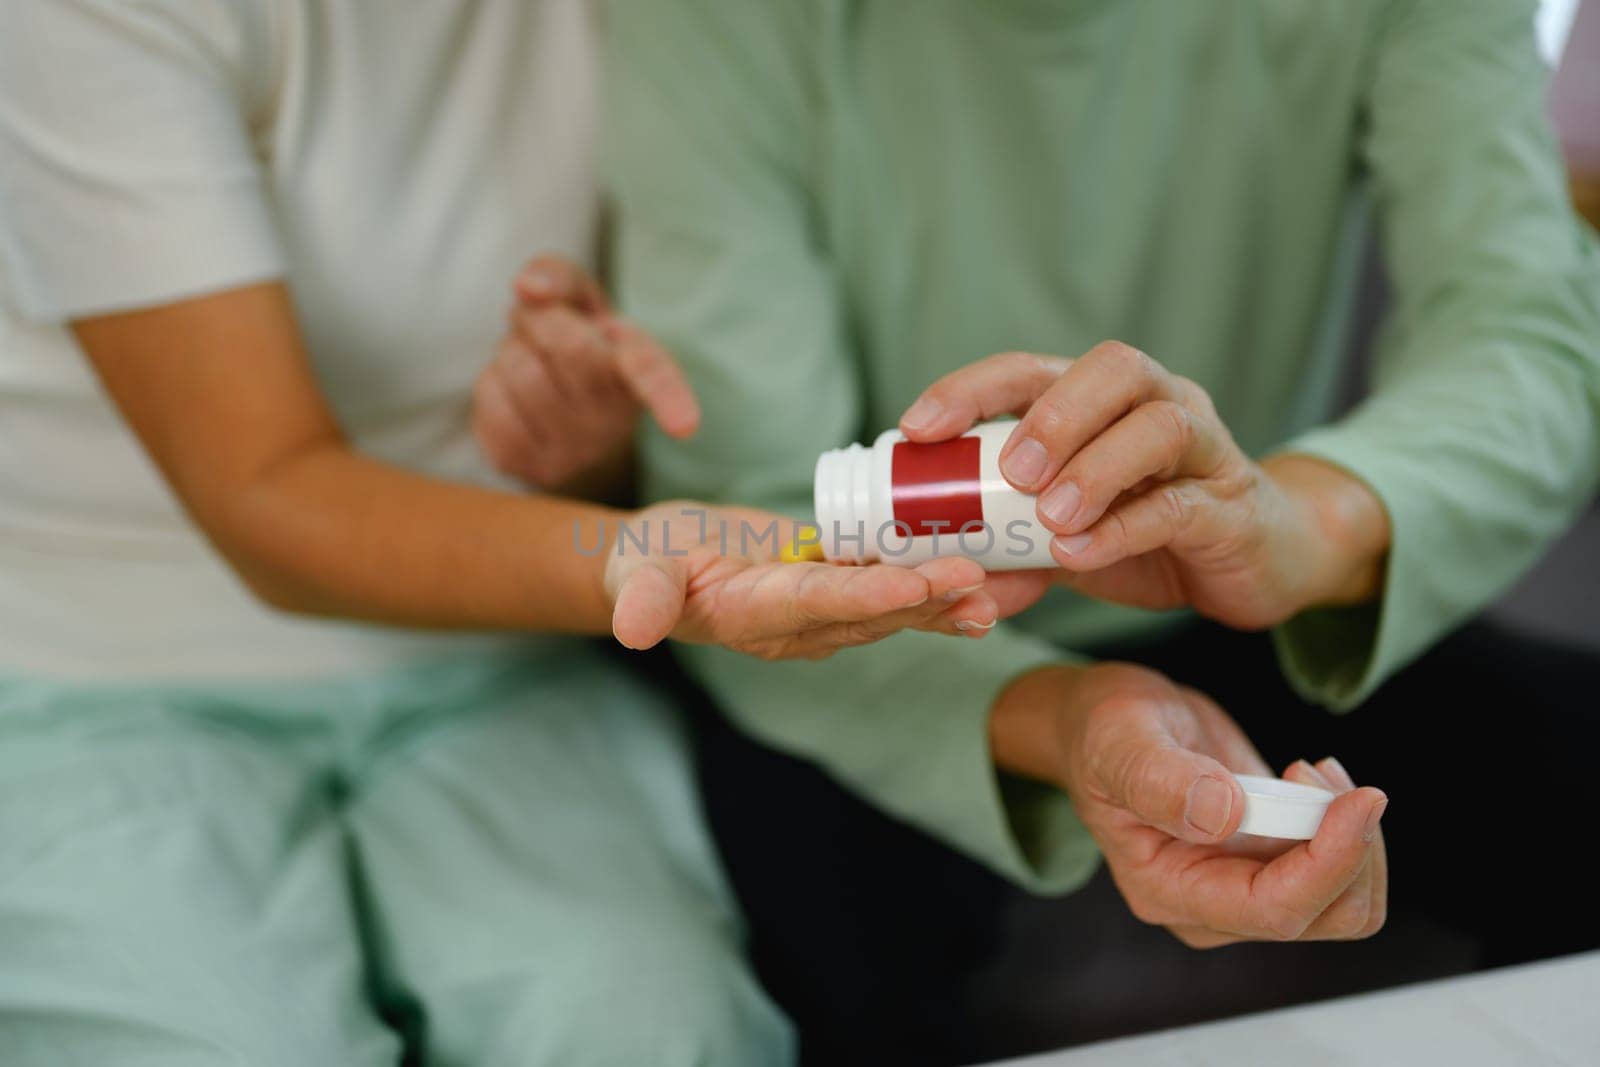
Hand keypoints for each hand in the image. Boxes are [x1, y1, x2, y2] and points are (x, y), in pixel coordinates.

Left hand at [473, 256, 700, 491]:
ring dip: (510, 352)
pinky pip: (491, 404)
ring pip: (521, 372)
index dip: (671, 399)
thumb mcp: (579, 298)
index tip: (685, 426)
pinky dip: (491, 384)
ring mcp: (575, 451)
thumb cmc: (577, 343)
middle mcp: (615, 419)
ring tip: (531, 362)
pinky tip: (513, 394)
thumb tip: (528, 288)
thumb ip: (558, 274)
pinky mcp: (529, 466)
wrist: (560, 411)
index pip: (656, 378)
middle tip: (540, 322)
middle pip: (570, 347)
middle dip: (540, 319)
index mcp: (640, 367)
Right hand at [605, 502, 1005, 658]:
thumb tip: (634, 630)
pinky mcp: (834, 595)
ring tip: (995, 591)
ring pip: (889, 611)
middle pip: (868, 613)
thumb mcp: (636, 571)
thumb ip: (642, 599)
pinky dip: (935, 593)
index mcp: (751, 615)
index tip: (914, 584)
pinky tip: (984, 592)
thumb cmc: (644, 562)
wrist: (660, 568)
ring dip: (941, 602)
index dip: (866, 595)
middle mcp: (795, 626)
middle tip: (978, 580)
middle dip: (924, 598)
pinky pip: (891, 596)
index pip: (815, 604)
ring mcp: (818, 616)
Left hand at [899, 344, 1389, 628]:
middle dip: (1052, 414)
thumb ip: (1015, 555)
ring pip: (1159, 425)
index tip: (918, 428)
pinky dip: (1123, 528)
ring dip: (1095, 467)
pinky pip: (1180, 504)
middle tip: (1008, 470)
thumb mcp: (1071, 541)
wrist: (1257, 560)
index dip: (971, 389)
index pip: (1030, 370)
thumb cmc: (1153, 530)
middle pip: (1112, 368)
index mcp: (1101, 399)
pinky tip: (1081, 552)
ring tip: (1049, 516)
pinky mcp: (1230, 504)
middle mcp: (1157, 402)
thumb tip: (951, 586)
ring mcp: (1203, 448)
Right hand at [992, 663, 1387, 946]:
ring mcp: (1243, 888)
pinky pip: (1339, 871)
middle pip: (1327, 915)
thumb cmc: (1103, 734)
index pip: (1272, 909)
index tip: (1361, 799)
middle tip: (1319, 772)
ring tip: (1314, 771)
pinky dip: (1347, 824)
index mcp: (1167, 890)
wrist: (1109, 726)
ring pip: (1345, 899)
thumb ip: (1161, 779)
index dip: (1329, 863)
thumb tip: (1223, 815)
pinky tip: (1309, 777)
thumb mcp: (1119, 742)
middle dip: (1350, 847)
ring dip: (1354, 835)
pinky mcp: (1269, 865)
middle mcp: (1211, 905)